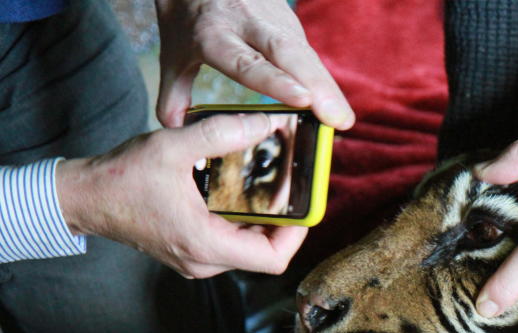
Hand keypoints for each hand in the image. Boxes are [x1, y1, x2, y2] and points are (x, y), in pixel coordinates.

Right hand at [56, 113, 307, 277]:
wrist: (82, 197)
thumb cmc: (121, 177)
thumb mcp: (173, 146)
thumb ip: (221, 133)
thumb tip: (266, 123)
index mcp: (204, 244)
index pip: (272, 260)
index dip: (297, 236)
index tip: (304, 206)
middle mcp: (204, 261)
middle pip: (265, 253)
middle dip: (285, 222)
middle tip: (293, 190)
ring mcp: (197, 260)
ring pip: (249, 248)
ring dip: (265, 221)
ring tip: (274, 187)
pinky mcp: (191, 251)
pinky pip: (231, 242)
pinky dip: (244, 221)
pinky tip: (245, 192)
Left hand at [154, 0, 353, 129]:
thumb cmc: (186, 14)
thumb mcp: (172, 52)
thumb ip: (174, 93)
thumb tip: (174, 130)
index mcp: (213, 33)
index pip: (248, 61)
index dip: (277, 81)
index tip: (302, 100)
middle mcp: (247, 24)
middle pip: (288, 55)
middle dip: (317, 87)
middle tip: (337, 119)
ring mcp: (273, 21)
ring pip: (305, 55)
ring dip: (328, 88)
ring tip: (343, 120)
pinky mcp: (289, 24)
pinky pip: (309, 56)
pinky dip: (324, 82)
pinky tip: (337, 107)